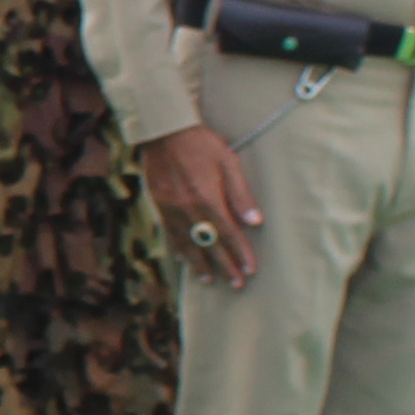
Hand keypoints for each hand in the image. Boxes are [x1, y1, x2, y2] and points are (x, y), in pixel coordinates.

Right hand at [136, 124, 259, 288]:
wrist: (165, 130)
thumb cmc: (202, 143)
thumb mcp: (228, 162)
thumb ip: (241, 194)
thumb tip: (256, 221)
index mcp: (207, 199)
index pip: (228, 234)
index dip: (240, 253)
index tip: (250, 270)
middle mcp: (188, 209)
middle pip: (209, 244)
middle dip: (224, 265)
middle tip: (235, 284)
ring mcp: (171, 209)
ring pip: (186, 243)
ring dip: (199, 263)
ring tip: (209, 278)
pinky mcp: (159, 205)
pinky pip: (170, 233)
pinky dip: (178, 249)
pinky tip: (183, 259)